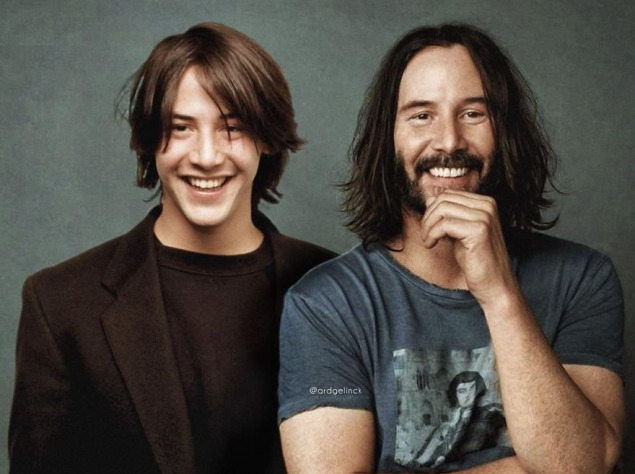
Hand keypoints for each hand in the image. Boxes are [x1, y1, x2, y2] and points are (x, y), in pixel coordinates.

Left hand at [420, 189, 516, 305]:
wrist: (494, 284)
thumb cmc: (476, 260)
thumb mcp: (458, 232)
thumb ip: (447, 215)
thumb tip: (430, 199)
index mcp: (485, 203)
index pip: (448, 194)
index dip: (432, 210)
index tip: (429, 228)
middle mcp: (487, 205)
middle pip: (443, 199)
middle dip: (428, 216)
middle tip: (426, 235)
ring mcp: (485, 216)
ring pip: (442, 208)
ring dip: (428, 226)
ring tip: (428, 241)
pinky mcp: (479, 230)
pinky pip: (444, 224)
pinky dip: (432, 234)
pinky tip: (431, 245)